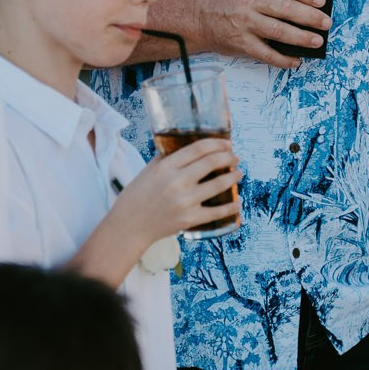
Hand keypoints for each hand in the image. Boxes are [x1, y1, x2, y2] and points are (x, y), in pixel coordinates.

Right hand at [111, 137, 238, 249]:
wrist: (129, 225)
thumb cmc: (137, 196)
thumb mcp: (148, 170)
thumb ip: (167, 158)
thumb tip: (187, 147)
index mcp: (166, 167)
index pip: (198, 148)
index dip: (216, 144)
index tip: (226, 144)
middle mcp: (177, 182)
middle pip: (211, 163)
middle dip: (228, 158)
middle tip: (235, 158)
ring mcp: (185, 201)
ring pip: (218, 184)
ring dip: (233, 177)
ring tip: (239, 174)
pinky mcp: (189, 219)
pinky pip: (216, 212)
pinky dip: (231, 207)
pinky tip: (237, 202)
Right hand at [185, 0, 328, 68]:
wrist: (200, 17)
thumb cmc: (230, 0)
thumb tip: (307, 6)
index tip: (321, 1)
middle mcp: (249, 1)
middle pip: (286, 8)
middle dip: (310, 17)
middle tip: (326, 23)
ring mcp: (245, 23)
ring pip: (279, 31)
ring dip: (302, 38)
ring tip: (317, 41)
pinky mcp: (242, 44)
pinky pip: (267, 54)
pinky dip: (284, 59)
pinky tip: (296, 60)